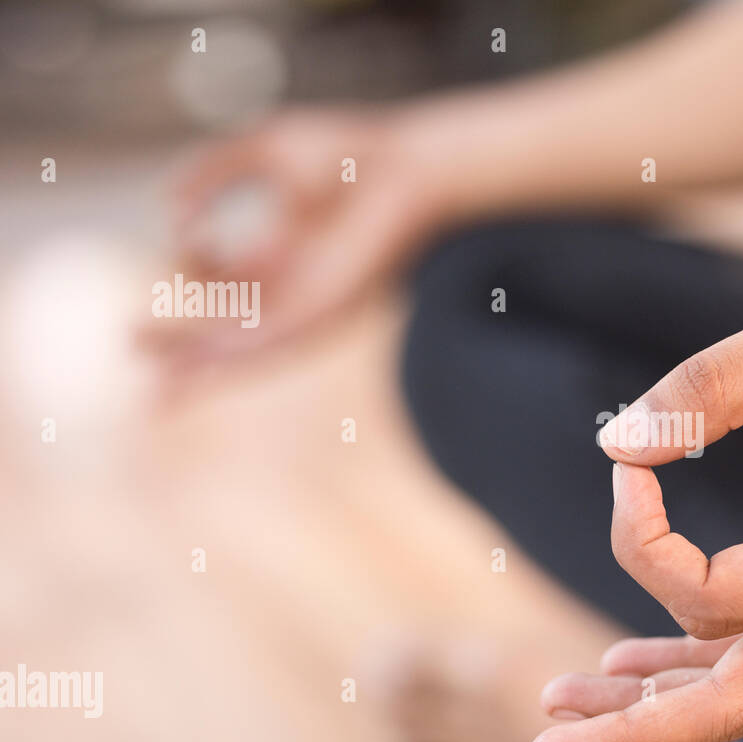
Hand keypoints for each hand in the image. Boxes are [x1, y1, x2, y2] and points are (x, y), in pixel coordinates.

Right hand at [140, 105, 453, 373]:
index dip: (191, 259)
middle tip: (132, 346)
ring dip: (197, 367)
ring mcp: (308, 306)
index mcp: (282, 251)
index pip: (223, 276)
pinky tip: (192, 375)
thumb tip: (167, 208)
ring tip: (155, 387)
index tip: (188, 226)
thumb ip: (210, 170)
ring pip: (240, 349)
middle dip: (181, 341)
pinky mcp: (321, 318)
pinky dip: (227, 362)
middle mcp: (294, 287)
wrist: (407, 168)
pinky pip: (265, 348)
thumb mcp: (263, 149)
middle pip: (226, 324)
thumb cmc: (349, 152)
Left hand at [525, 264, 742, 741]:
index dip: (644, 542)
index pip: (718, 598)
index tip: (630, 467)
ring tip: (562, 712)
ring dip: (656, 707)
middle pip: (737, 703)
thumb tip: (616, 446)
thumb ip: (707, 387)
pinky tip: (628, 670)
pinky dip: (695, 663)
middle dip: (634, 733)